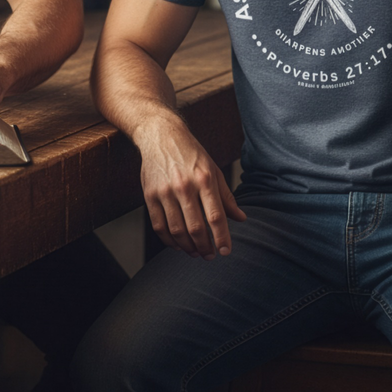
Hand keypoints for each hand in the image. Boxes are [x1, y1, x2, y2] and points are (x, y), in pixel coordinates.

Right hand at [136, 116, 245, 258]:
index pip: (216, 216)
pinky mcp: (149, 195)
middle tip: (210, 256)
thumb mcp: (213, 169)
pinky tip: (177, 244)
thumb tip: (241, 219)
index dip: (222, 238)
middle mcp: (184, 186)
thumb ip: (226, 196)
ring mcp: (165, 191)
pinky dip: (169, 240)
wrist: (160, 135)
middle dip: (205, 247)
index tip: (226, 251)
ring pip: (177, 230)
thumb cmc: (190, 154)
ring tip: (195, 252)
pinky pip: (159, 226)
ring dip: (187, 247)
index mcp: (204, 179)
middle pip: (196, 227)